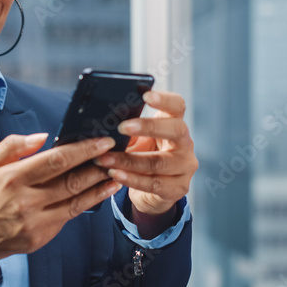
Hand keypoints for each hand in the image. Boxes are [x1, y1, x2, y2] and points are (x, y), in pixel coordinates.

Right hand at [0, 133, 120, 268]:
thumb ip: (12, 147)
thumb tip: (42, 137)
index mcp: (13, 178)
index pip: (56, 160)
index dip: (83, 150)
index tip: (101, 141)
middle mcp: (26, 200)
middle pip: (72, 181)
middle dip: (98, 166)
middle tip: (116, 155)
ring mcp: (35, 221)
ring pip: (77, 201)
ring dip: (100, 186)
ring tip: (116, 173)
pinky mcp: (41, 237)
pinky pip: (69, 217)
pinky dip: (88, 204)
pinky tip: (100, 193)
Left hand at [94, 91, 196, 237]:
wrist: (152, 190)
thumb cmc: (141, 157)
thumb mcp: (135, 141)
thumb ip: (126, 130)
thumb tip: (101, 123)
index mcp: (175, 125)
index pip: (177, 106)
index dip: (164, 99)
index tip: (145, 95)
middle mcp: (185, 144)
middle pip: (176, 130)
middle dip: (148, 127)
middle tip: (122, 127)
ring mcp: (185, 167)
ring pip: (158, 161)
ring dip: (128, 160)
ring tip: (105, 158)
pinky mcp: (178, 188)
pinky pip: (154, 184)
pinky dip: (132, 179)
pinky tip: (115, 174)